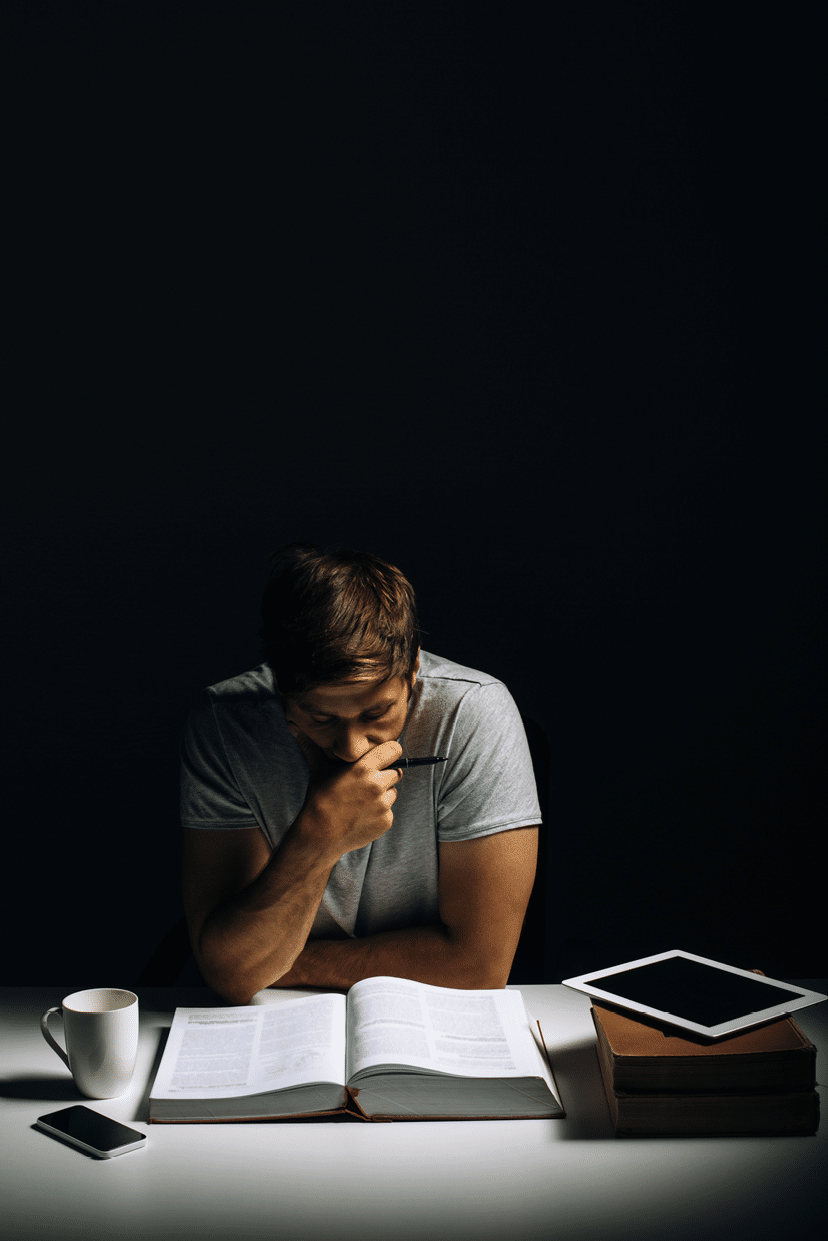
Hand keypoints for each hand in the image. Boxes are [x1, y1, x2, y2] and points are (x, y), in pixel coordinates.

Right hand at [286, 724, 403, 856]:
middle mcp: (377, 785)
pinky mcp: (386, 821)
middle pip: (396, 772)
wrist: (319, 835)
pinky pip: (389, 811)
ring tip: (361, 801)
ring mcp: (383, 805)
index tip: (384, 757)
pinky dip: (379, 813)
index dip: (390, 752)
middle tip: (366, 784)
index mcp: (364, 769)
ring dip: (383, 795)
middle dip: (384, 776)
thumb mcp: (318, 770)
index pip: (394, 750)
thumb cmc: (319, 800)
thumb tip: (295, 728)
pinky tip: (362, 815)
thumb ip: (312, 747)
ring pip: (392, 793)